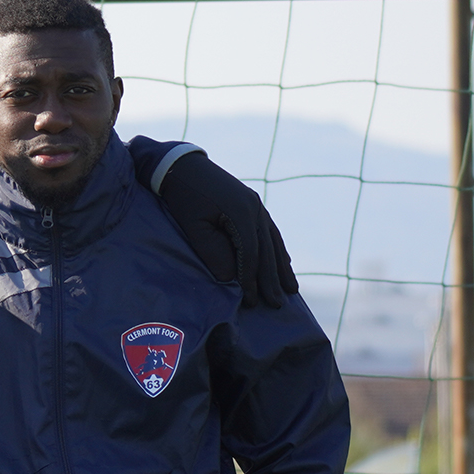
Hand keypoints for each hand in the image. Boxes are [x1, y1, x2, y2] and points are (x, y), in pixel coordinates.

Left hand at [157, 151, 298, 309]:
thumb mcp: (194, 227)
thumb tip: (233, 278)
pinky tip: (285, 263)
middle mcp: (255, 208)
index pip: (252, 255)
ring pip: (273, 242)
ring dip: (282, 267)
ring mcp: (256, 205)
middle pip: (267, 251)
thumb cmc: (184, 198)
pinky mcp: (252, 204)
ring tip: (291, 290)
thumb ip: (214, 253)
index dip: (252, 280)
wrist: (182, 167)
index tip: (252, 301)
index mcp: (242, 213)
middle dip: (271, 280)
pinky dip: (278, 250)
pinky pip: (270, 232)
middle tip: (276, 305)